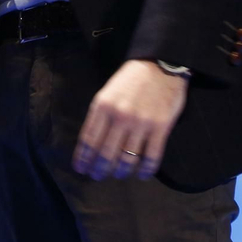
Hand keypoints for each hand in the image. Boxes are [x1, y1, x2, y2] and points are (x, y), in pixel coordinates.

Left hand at [73, 59, 188, 180]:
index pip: (89, 140)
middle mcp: (120, 116)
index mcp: (103, 106)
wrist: (159, 65)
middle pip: (105, 153)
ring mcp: (141, 123)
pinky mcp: (161, 127)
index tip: (81, 169)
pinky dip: (146, 170)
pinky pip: (151, 156)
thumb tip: (91, 144)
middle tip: (98, 176)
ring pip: (127, 158)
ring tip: (119, 174)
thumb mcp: (107, 93)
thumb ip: (99, 116)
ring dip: (121, 171)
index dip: (83, 158)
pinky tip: (142, 174)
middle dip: (99, 169)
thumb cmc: (130, 80)